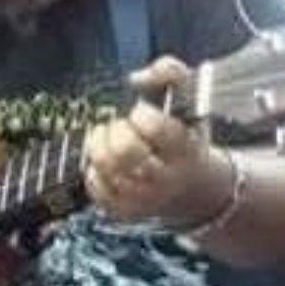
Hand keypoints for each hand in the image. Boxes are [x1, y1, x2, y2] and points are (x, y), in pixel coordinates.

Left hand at [82, 56, 234, 229]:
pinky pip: (96, 188)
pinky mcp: (123, 211)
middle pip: (126, 151)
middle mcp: (166, 178)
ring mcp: (143, 198)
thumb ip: (170, 74)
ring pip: (106, 169)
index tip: (139, 111)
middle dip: (115, 129)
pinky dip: (92, 168)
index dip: (141, 114)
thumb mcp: (191, 102)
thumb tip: (137, 78)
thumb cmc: (186, 137)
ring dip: (97, 144)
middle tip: (118, 124)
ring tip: (103, 135)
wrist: (192, 187)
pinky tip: (101, 159)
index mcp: (186, 149)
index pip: (157, 129)